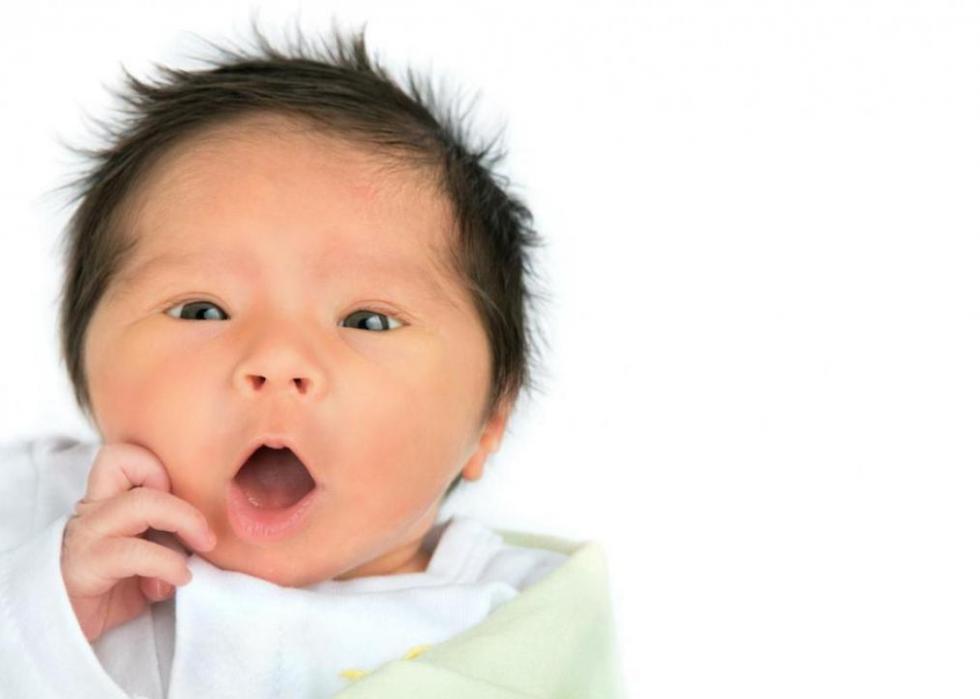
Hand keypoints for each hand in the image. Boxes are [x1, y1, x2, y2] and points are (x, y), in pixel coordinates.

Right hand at [60, 442, 215, 642]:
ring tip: (200, 549)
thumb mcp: (151, 553)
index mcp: (107, 498)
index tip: (187, 500)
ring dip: (183, 522)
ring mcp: (86, 534)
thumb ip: (172, 538)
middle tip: (206, 534)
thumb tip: (206, 539)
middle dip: (182, 494)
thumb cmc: (114, 587)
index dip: (158, 466)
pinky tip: (180, 579)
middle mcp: (93, 508)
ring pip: (138, 503)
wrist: (64, 629)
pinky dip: (168, 563)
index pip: (125, 453)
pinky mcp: (84, 565)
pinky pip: (133, 553)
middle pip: (128, 462)